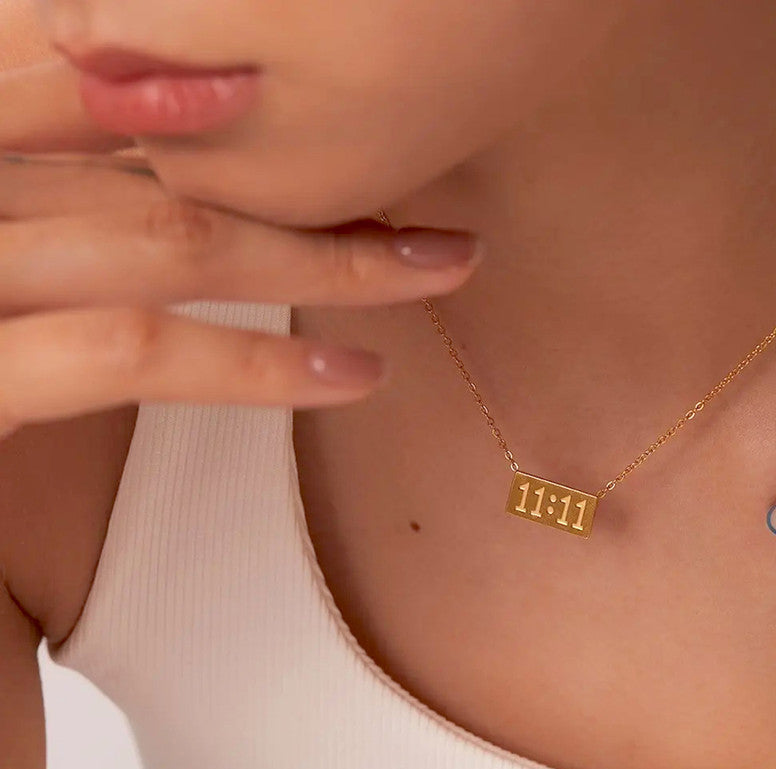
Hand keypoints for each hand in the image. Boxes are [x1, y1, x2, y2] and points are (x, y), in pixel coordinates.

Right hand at [0, 61, 483, 438]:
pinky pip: (129, 350)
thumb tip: (161, 172)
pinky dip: (251, 363)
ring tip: (430, 272)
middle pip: (164, 152)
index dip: (239, 108)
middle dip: (316, 177)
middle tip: (436, 207)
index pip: (109, 87)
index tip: (355, 139)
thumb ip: (66, 202)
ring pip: (166, 236)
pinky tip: (348, 376)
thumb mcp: (15, 247)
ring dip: (320, 259)